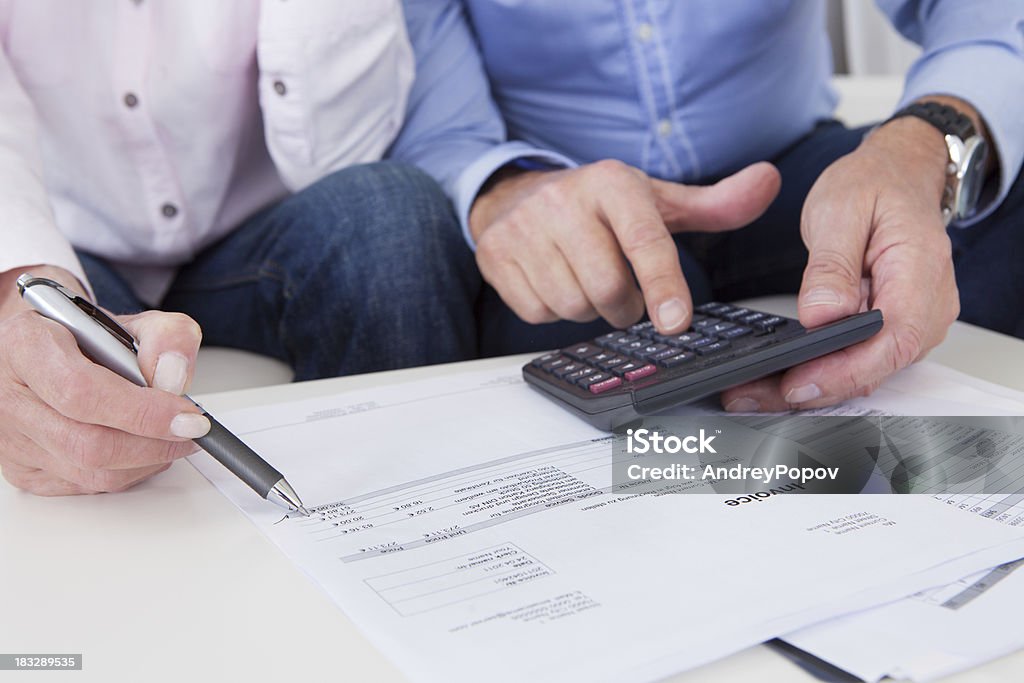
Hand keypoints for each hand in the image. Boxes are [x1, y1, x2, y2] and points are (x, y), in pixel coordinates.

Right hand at [0, 266, 208, 494]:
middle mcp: (8, 398)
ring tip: (172, 438)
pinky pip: (86, 486)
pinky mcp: (22, 471)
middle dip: (155, 444)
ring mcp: (10, 441)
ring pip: (91, 473)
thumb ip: (166, 336)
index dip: (143, 411)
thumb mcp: (131, 321)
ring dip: (147, 461)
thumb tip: (174, 377)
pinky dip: (128, 472)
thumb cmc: (83, 339)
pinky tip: (143, 449)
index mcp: (26, 347)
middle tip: (191, 431)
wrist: (43, 353)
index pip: (83, 392)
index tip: (188, 416)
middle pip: (89, 444)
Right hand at [470, 159, 780, 332]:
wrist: (514, 193)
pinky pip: (537, 311)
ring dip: (589, 308)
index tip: (678, 323)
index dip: (664, 286)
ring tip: (587, 280)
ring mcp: (523, 229)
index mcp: (611, 183)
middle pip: (608, 288)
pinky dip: (553, 309)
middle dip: (623, 305)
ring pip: (572, 304)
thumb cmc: (596, 204)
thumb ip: (715, 203)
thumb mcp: (654, 199)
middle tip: (623, 292)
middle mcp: (563, 201)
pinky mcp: (496, 257)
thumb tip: (768, 182)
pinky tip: (556, 282)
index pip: (644, 241)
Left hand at [722, 107, 967, 411]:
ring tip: (753, 390)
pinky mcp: (891, 326)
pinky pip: (859, 358)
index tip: (797, 384)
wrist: (896, 173)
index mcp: (920, 271)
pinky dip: (821, 370)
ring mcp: (913, 320)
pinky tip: (779, 374)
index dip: (845, 372)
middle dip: (816, 387)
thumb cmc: (874, 184)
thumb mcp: (841, 210)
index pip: (891, 340)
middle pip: (877, 366)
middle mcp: (926, 306)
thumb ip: (831, 266)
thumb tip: (822, 315)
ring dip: (813, 385)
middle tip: (753, 394)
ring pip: (866, 370)